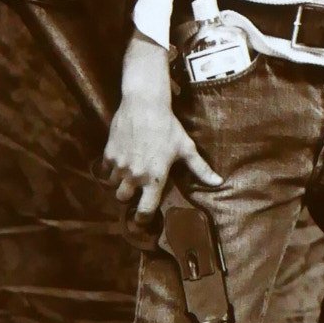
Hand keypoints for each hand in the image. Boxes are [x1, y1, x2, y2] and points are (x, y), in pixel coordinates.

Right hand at [101, 36, 223, 219]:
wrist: (144, 104)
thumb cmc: (168, 127)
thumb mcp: (186, 148)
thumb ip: (200, 169)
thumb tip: (218, 182)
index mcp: (154, 179)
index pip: (145, 210)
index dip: (143, 218)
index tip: (142, 218)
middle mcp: (134, 176)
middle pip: (123, 199)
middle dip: (128, 197)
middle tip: (135, 189)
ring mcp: (119, 165)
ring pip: (113, 185)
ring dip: (119, 182)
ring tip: (127, 174)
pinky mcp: (109, 154)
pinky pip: (104, 170)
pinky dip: (110, 169)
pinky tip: (119, 161)